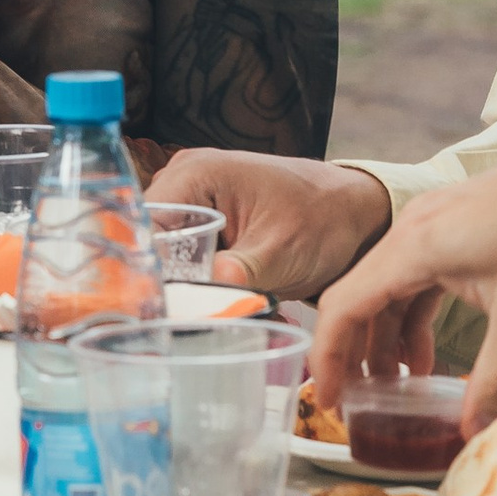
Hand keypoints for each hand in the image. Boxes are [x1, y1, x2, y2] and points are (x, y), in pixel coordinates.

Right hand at [149, 149, 390, 297]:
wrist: (356, 215)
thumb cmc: (326, 220)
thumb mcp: (282, 252)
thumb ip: (240, 273)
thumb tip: (200, 296)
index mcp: (195, 174)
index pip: (140, 226)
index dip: (144, 271)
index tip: (156, 311)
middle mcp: (183, 180)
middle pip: (147, 243)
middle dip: (165, 285)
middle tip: (188, 321)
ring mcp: (192, 199)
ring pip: (164, 255)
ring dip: (185, 289)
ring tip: (211, 315)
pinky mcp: (204, 222)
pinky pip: (184, 257)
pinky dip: (200, 284)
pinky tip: (222, 304)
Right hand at [311, 133, 496, 427]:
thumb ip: (495, 378)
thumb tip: (474, 428)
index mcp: (415, 246)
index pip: (344, 306)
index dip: (328, 357)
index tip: (327, 397)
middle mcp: (413, 228)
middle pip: (359, 296)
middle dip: (355, 352)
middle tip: (357, 399)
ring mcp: (433, 221)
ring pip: (389, 286)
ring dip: (388, 335)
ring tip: (400, 384)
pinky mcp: (455, 223)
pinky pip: (416, 274)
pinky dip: (414, 313)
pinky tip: (430, 350)